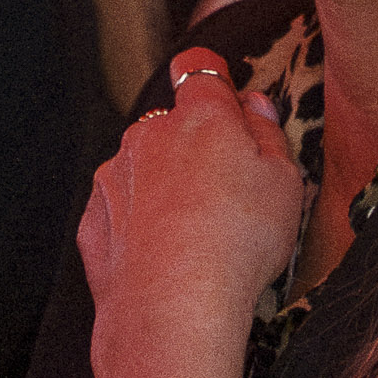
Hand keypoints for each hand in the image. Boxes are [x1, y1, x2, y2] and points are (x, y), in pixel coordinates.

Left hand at [82, 53, 305, 377]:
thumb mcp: (284, 183)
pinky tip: (166, 256)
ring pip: (143, 166)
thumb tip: (254, 104)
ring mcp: (114, 177)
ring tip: (197, 235)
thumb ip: (268, 133)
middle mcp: (147, 135)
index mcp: (200, 116)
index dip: (214, 77)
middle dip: (194, 144)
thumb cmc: (238, 243)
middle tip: (229, 191)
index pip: (200, 66)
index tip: (227, 100)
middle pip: (172, 123)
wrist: (172, 310)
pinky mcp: (93, 220)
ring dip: (164, 184)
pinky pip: (121, 210)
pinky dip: (139, 223)